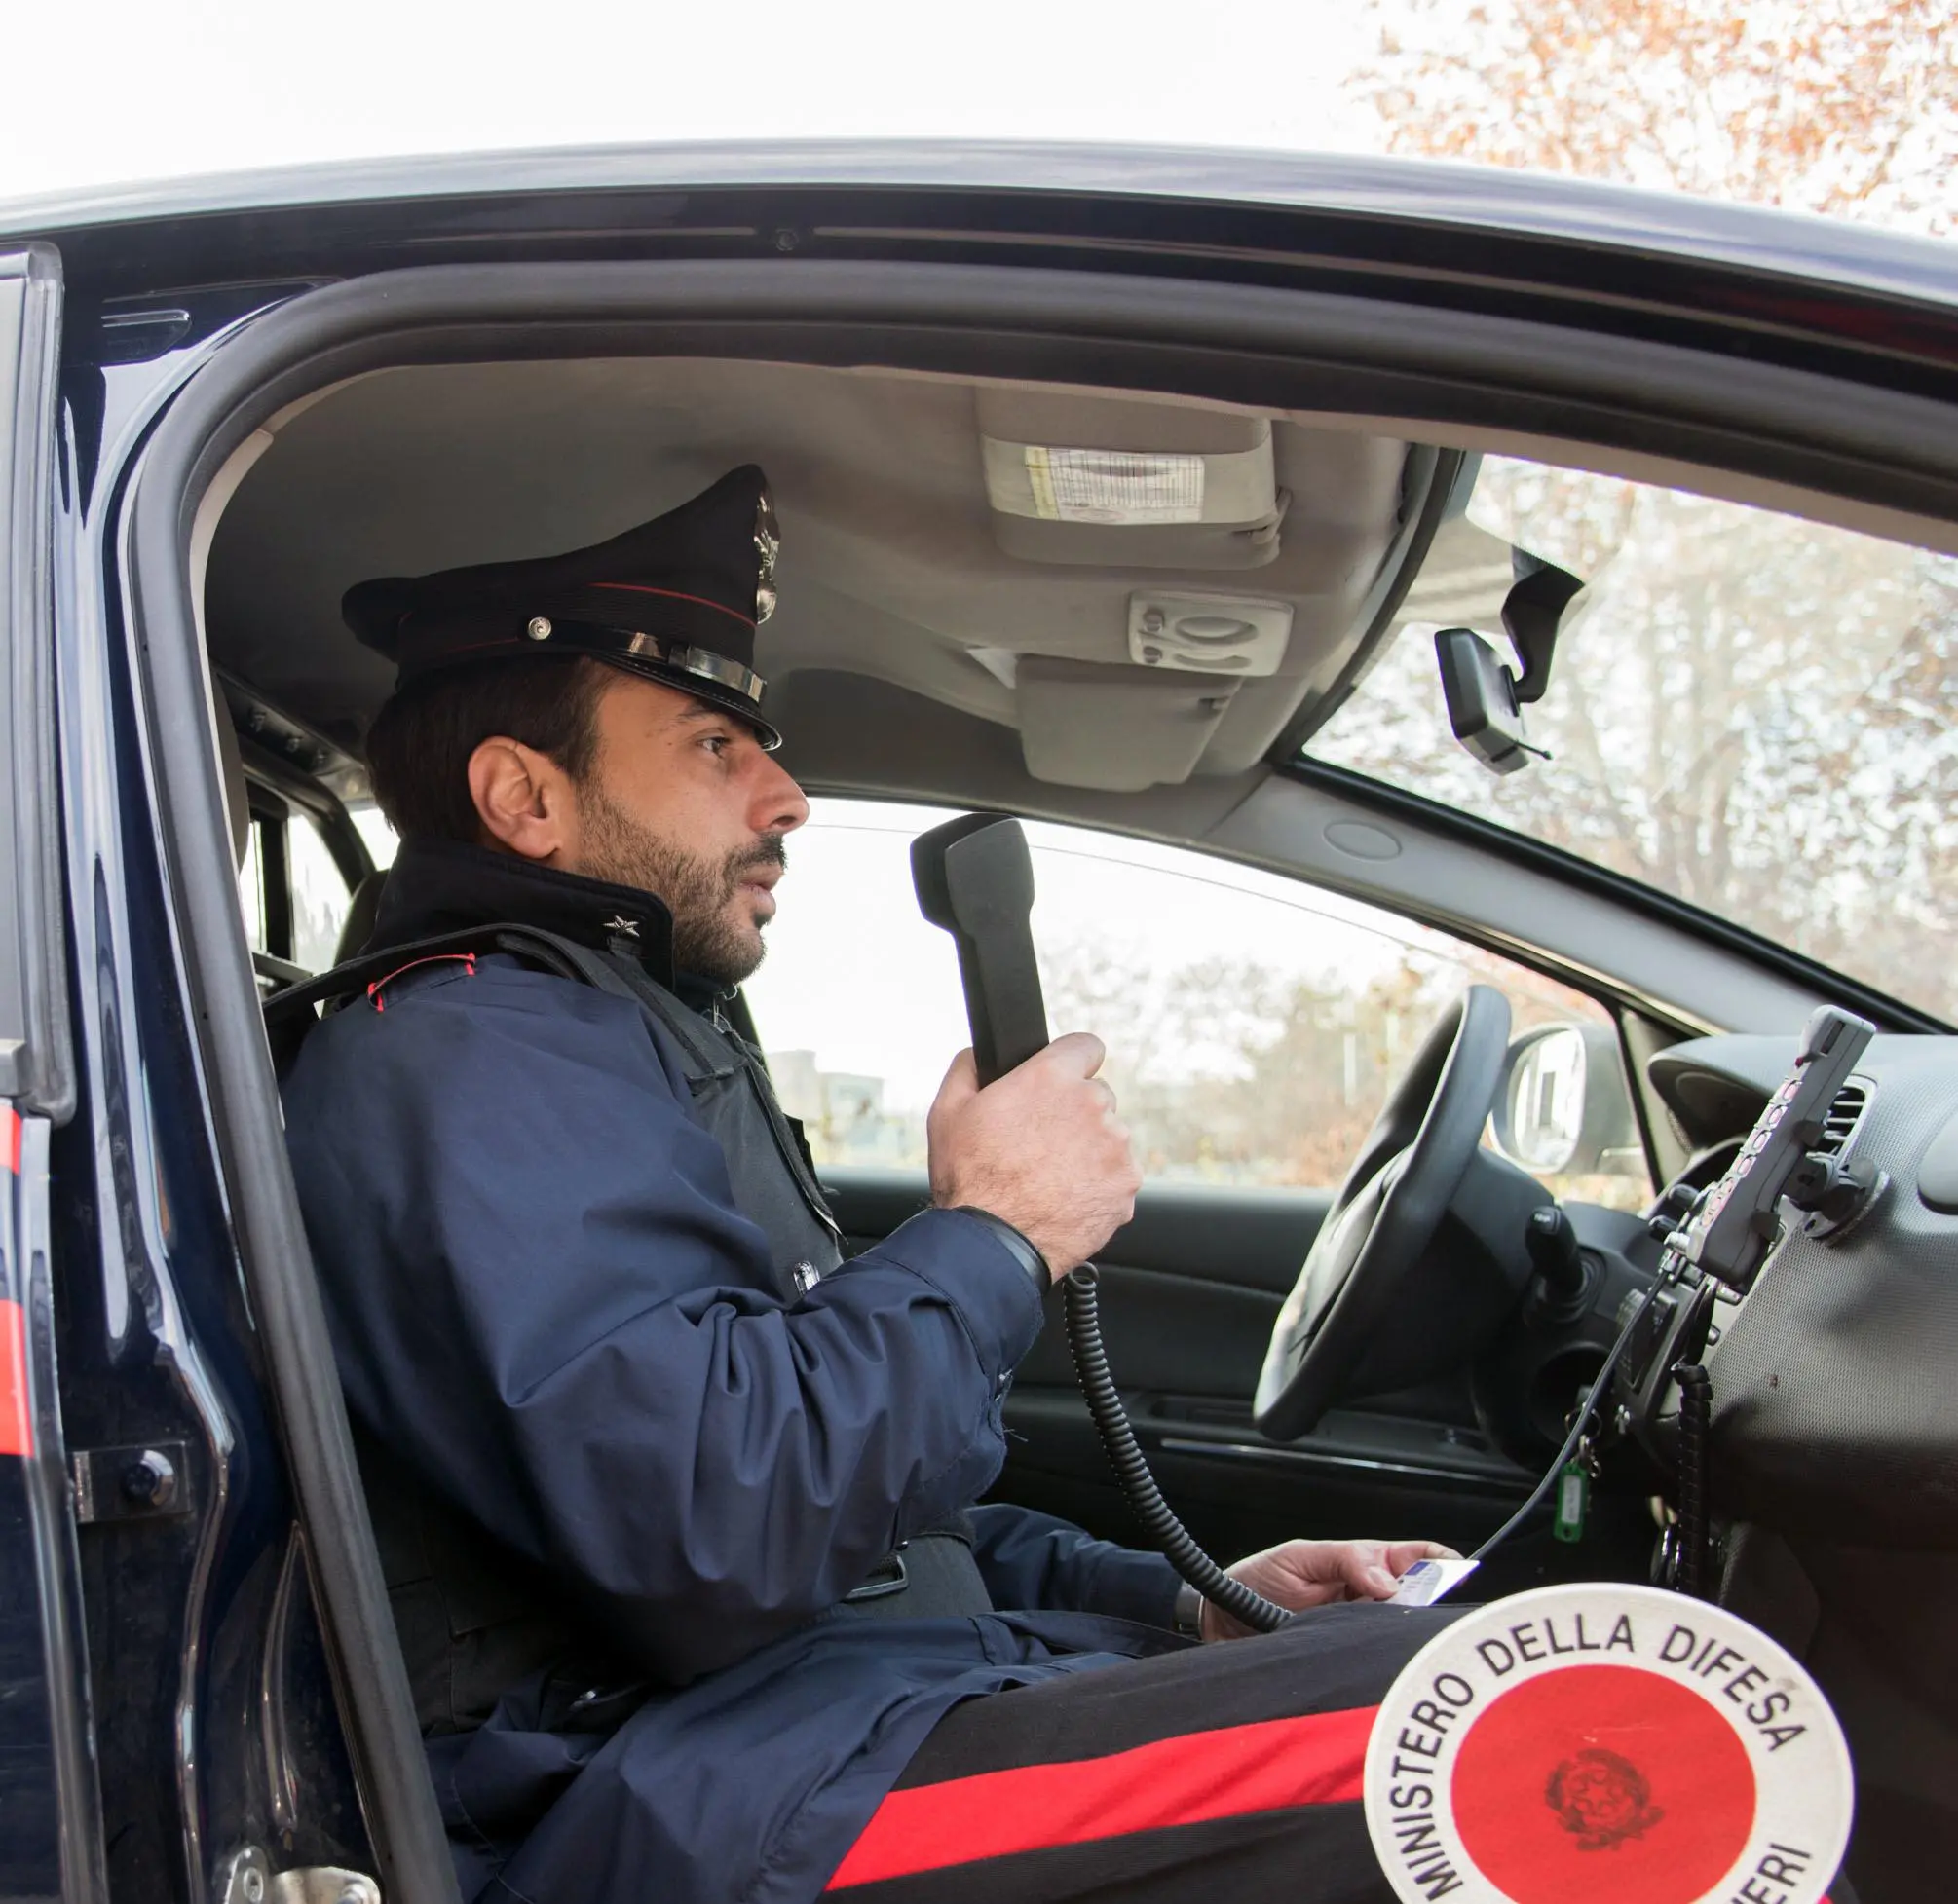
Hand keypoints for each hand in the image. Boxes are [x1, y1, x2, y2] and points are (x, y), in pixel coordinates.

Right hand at [927, 1034, 1141, 1276]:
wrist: (993, 1244)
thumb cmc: (969, 1180)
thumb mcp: (947, 1111)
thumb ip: (968, 1067)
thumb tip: (979, 1055)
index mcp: (1051, 1079)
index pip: (1086, 1046)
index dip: (1071, 1063)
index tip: (1063, 1082)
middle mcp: (1091, 1105)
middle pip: (1097, 1095)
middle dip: (1074, 1114)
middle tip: (1042, 1143)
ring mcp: (1115, 1147)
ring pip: (1109, 1137)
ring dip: (1088, 1151)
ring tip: (1051, 1178)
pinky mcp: (1127, 1184)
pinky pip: (1118, 1175)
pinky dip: (1099, 1184)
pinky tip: (1065, 1198)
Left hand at [1199, 1538, 1462, 1642]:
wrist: (1218, 1620)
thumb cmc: (1259, 1579)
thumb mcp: (1300, 1557)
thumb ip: (1346, 1561)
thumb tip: (1389, 1582)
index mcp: (1367, 1564)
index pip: (1420, 1561)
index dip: (1443, 1565)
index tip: (1458, 1575)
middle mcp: (1371, 1601)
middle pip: (1421, 1605)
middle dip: (1433, 1611)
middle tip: (1437, 1620)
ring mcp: (1359, 1633)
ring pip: (1399, 1637)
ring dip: (1406, 1639)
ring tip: (1411, 1643)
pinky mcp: (1344, 1663)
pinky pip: (1372, 1665)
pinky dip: (1381, 1666)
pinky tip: (1385, 1668)